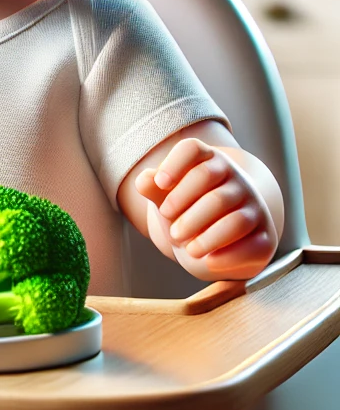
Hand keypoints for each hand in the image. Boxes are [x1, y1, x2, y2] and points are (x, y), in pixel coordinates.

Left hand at [134, 137, 277, 280]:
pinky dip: (229, 255)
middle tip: (171, 231)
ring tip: (188, 249)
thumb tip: (143, 180)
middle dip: (183, 204)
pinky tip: (210, 261)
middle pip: (208, 179)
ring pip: (233, 218)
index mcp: (209, 160)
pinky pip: (252, 245)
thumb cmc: (187, 208)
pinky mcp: (266, 236)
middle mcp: (235, 178)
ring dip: (207, 236)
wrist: (219, 237)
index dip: (174, 163)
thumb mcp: (167, 196)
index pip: (192, 149)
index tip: (160, 184)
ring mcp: (254, 205)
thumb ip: (153, 187)